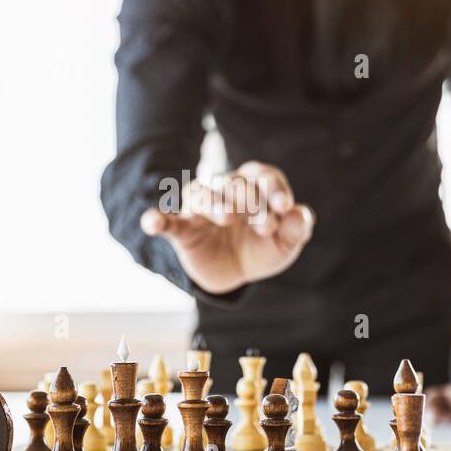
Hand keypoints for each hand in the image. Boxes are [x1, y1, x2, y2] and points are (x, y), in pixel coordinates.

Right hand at [140, 161, 314, 294]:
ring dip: (213, 202)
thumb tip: (298, 213)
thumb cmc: (260, 249)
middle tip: (265, 227)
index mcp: (253, 187)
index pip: (262, 175)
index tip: (283, 205)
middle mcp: (225, 190)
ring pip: (201, 194)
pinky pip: (167, 221)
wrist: (234, 274)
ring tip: (227, 217)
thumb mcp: (283, 246)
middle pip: (234, 183)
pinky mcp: (182, 230)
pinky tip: (152, 221)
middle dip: (251, 201)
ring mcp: (201, 209)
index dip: (273, 188)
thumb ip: (295, 230)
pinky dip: (157, 219)